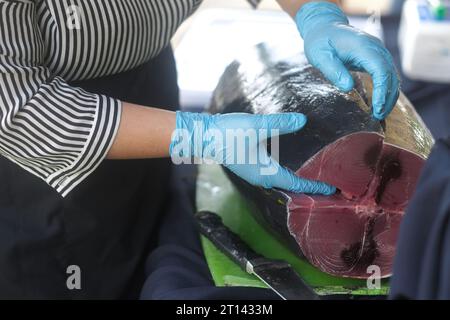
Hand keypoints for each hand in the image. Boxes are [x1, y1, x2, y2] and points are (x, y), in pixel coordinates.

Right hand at [169, 111, 335, 194]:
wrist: (203, 136)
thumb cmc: (228, 134)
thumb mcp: (258, 127)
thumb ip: (281, 124)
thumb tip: (302, 121)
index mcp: (266, 173)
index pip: (297, 183)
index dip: (315, 186)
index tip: (332, 188)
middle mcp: (261, 177)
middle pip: (290, 186)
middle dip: (308, 187)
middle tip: (327, 186)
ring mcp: (254, 172)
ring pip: (281, 180)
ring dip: (297, 180)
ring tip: (312, 177)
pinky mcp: (249, 165)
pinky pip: (273, 174)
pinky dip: (286, 173)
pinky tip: (289, 165)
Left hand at [295, 1, 399, 119]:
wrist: (325, 28)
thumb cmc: (321, 41)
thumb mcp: (320, 56)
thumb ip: (334, 71)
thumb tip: (348, 88)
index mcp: (363, 46)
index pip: (380, 69)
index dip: (382, 90)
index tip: (377, 108)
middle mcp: (375, 48)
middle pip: (390, 74)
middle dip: (387, 97)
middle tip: (377, 117)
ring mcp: (378, 52)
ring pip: (392, 76)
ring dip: (388, 96)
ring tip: (379, 114)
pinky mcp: (376, 57)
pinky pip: (386, 75)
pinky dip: (386, 90)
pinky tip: (379, 104)